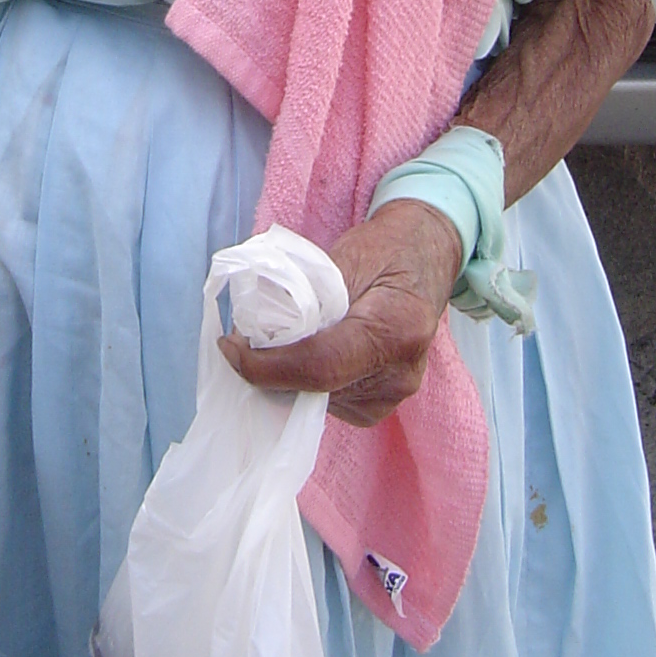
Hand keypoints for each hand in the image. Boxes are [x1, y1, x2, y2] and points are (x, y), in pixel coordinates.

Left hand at [220, 200, 462, 426]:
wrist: (425, 259)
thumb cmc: (385, 250)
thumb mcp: (343, 257)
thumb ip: (304, 299)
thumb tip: (254, 333)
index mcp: (394, 330)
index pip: (319, 366)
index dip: (266, 365)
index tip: (230, 347)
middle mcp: (399, 375)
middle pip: (314, 388)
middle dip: (270, 368)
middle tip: (245, 338)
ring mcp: (393, 396)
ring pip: (316, 400)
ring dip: (287, 375)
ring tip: (281, 338)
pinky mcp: (381, 406)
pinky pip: (327, 402)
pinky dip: (305, 381)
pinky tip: (306, 352)